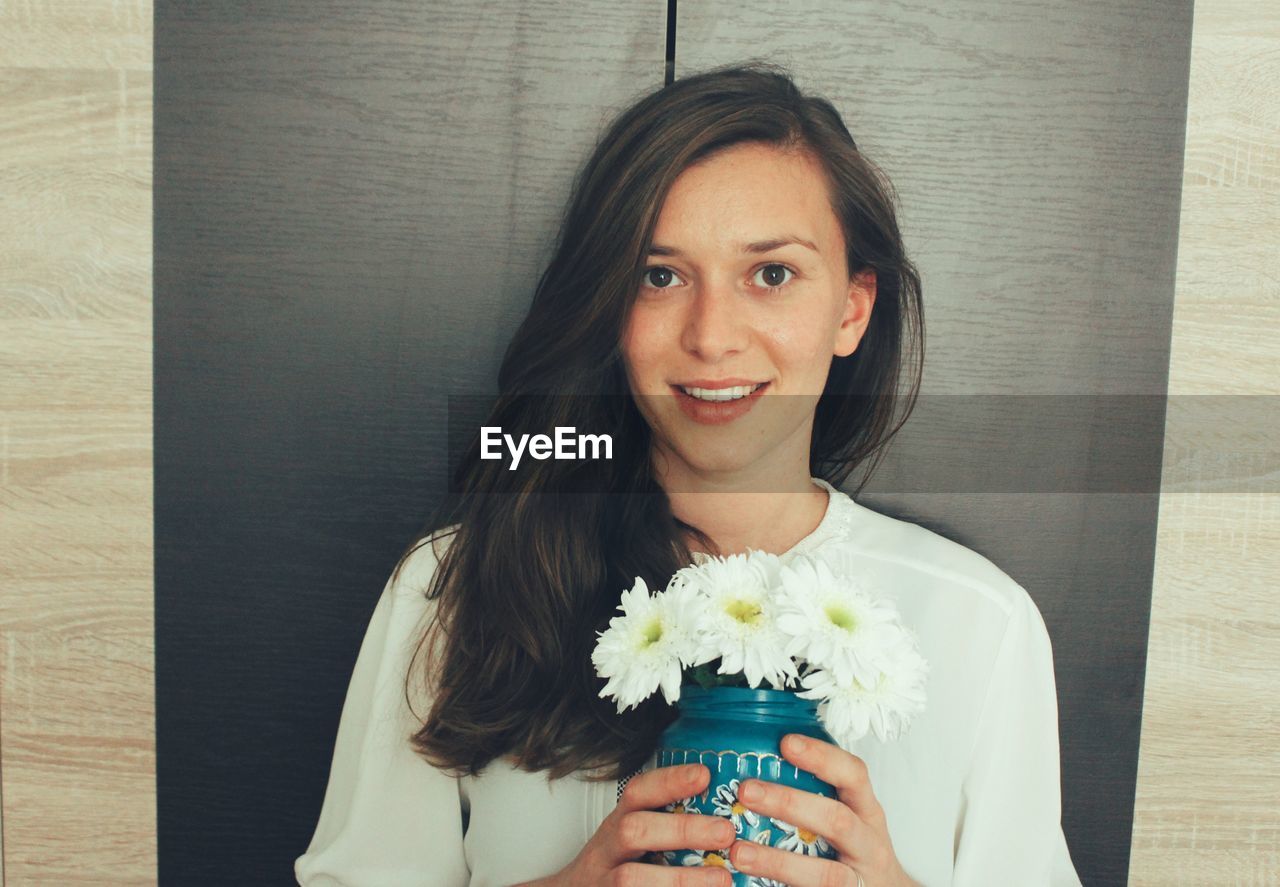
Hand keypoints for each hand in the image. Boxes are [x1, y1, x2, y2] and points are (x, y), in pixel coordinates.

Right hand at [526, 763, 734, 885]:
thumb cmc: (614, 869)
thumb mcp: (632, 841)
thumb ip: (666, 828)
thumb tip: (724, 818)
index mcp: (617, 824)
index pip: (638, 793)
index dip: (668, 781)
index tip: (703, 775)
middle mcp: (607, 851)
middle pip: (633, 831)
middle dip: (681, 829)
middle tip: (725, 832)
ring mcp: (603, 882)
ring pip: (631, 878)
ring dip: (680, 878)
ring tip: (721, 879)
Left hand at [726, 734, 918, 886]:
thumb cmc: (857, 850)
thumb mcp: (850, 815)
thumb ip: (816, 793)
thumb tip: (755, 760)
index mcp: (866, 811)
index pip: (853, 774)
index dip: (822, 757)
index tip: (786, 742)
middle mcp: (869, 844)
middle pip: (837, 821)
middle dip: (790, 804)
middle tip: (746, 791)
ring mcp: (859, 880)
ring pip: (825, 874)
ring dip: (777, 862)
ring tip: (738, 852)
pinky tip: (748, 884)